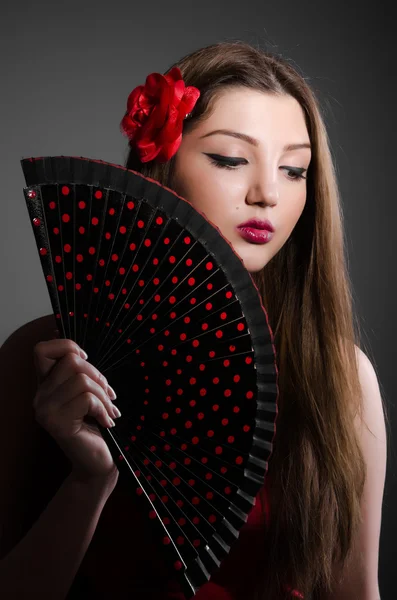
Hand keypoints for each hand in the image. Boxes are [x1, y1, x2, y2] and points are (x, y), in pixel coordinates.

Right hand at [33, 336, 120, 482]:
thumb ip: (82, 373)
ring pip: (81, 380)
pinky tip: (106, 422)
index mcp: (46, 385)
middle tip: (108, 396)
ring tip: (109, 411)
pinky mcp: (57, 424)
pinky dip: (103, 409)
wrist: (98, 462)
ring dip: (103, 395)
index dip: (67, 346)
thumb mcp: (89, 392)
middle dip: (98, 376)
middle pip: (71, 361)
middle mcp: (39, 396)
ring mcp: (45, 410)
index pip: (42, 350)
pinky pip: (86, 399)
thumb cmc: (97, 424)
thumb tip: (82, 352)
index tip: (87, 361)